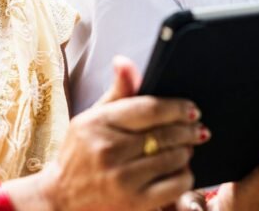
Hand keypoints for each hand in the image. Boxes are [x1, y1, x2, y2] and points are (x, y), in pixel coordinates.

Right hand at [38, 56, 207, 210]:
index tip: (191, 109)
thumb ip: (116, 92)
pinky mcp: (135, 203)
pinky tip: (179, 170)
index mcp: (98, 124)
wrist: (61, 199)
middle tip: (197, 129)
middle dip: (188, 130)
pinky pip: (176, 184)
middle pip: (165, 134)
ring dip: (186, 151)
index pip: (149, 109)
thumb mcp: (92, 119)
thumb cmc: (79, 155)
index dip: (177, 107)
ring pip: (173, 158)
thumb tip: (125, 62)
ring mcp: (122, 179)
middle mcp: (109, 150)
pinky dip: (184, 175)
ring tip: (186, 148)